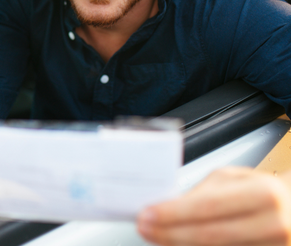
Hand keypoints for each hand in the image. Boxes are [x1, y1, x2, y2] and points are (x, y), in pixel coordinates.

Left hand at [137, 167, 290, 245]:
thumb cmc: (260, 190)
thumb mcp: (233, 179)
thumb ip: (202, 193)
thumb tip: (166, 206)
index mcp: (264, 195)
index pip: (208, 207)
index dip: (173, 213)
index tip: (147, 214)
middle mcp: (273, 225)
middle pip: (208, 236)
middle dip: (169, 233)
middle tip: (145, 228)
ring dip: (180, 245)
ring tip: (159, 236)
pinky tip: (180, 244)